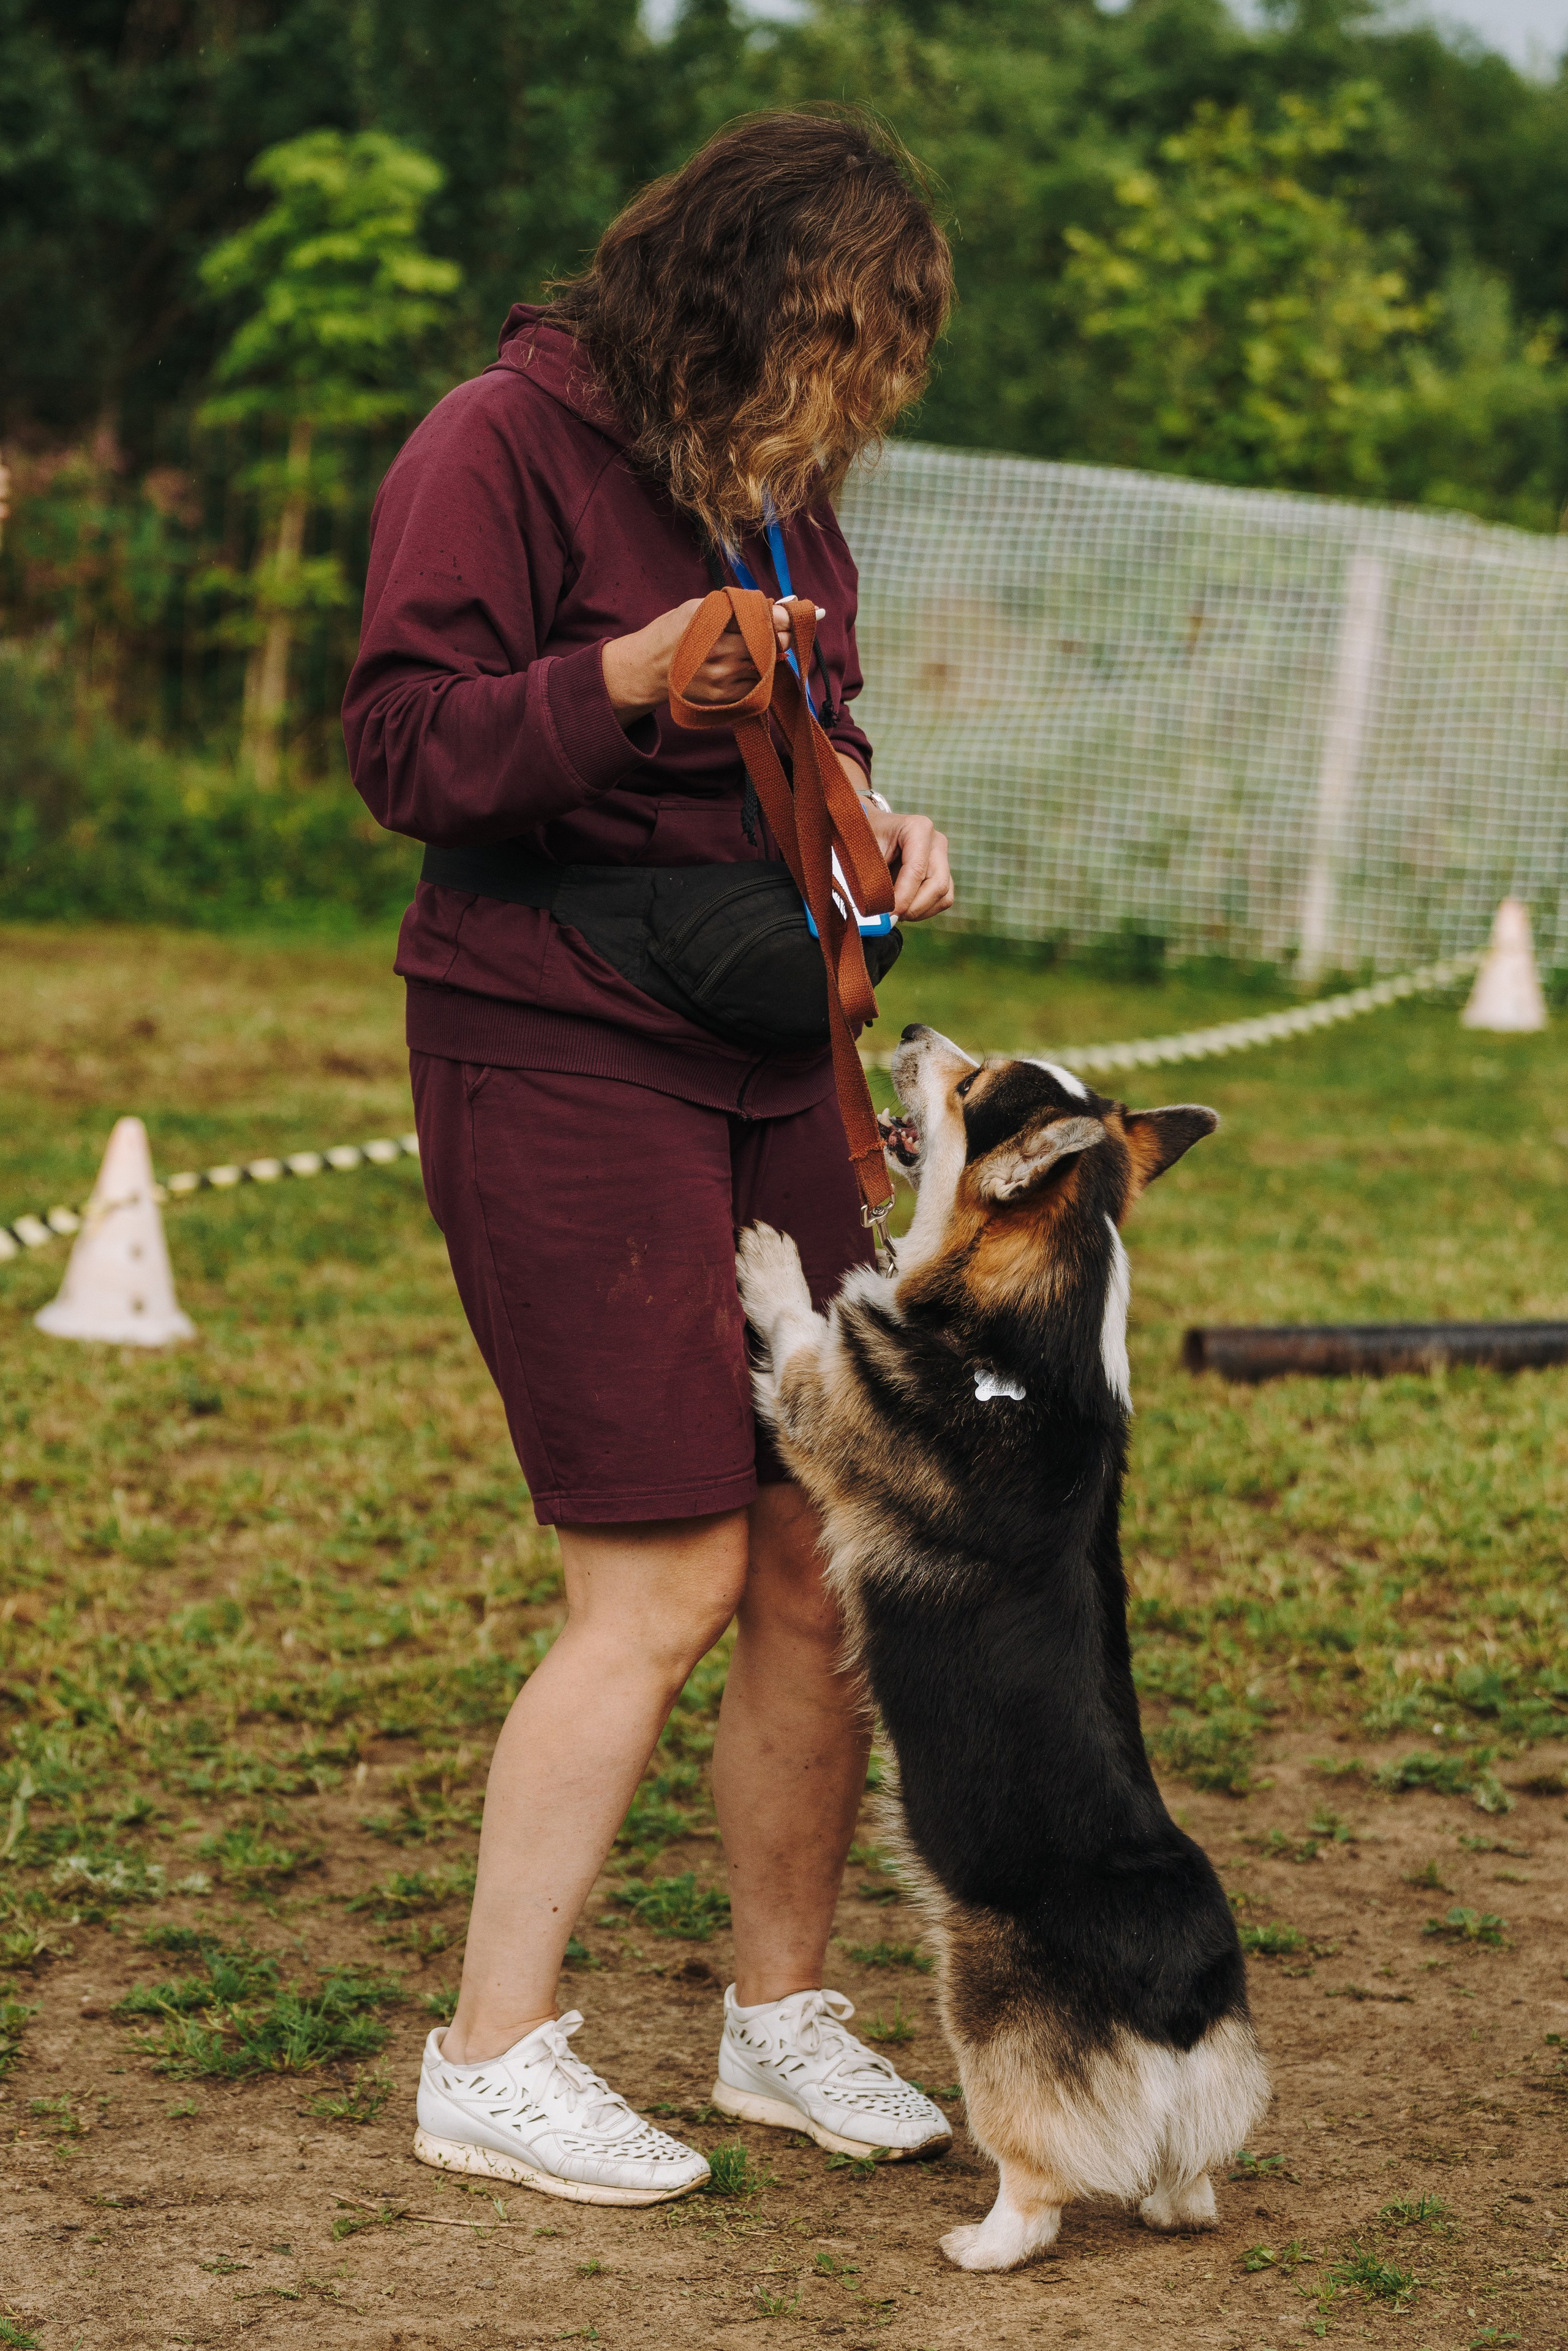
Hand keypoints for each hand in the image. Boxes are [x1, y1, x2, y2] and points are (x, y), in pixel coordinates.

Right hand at [602, 599, 807, 722]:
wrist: (647, 671)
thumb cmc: (673, 633)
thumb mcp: (697, 607)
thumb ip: (735, 607)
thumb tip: (779, 609)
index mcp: (712, 622)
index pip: (761, 619)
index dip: (781, 619)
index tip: (791, 616)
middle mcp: (718, 652)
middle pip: (768, 644)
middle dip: (780, 637)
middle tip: (782, 632)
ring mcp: (722, 679)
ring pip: (765, 665)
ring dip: (768, 657)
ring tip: (756, 649)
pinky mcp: (723, 698)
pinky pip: (755, 685)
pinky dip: (756, 675)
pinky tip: (743, 667)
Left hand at [843, 762, 952, 921]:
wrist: (869, 832)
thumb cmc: (864, 840)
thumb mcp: (863, 854)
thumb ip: (871, 882)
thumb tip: (880, 919)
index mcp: (918, 828)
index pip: (917, 870)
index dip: (903, 897)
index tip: (887, 914)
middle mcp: (936, 842)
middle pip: (938, 885)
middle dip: (913, 907)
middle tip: (890, 917)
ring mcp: (942, 859)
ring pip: (943, 896)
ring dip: (917, 912)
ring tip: (893, 912)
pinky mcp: (943, 875)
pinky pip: (942, 901)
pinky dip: (923, 912)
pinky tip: (903, 909)